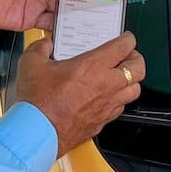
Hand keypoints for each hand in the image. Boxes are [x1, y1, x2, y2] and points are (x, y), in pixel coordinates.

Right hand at [14, 33, 144, 157]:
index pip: (124, 47)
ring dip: (131, 81)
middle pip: (139, 69)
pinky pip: (121, 108)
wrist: (37, 133)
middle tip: (128, 56)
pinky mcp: (102, 122)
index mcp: (92, 66)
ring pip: (135, 91)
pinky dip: (119, 100)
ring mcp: (107, 106)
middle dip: (136, 59)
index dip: (128, 39)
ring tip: (122, 77)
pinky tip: (108, 97)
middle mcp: (106, 85)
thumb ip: (40, 48)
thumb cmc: (38, 102)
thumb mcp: (31, 63)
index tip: (126, 38)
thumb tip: (44, 45)